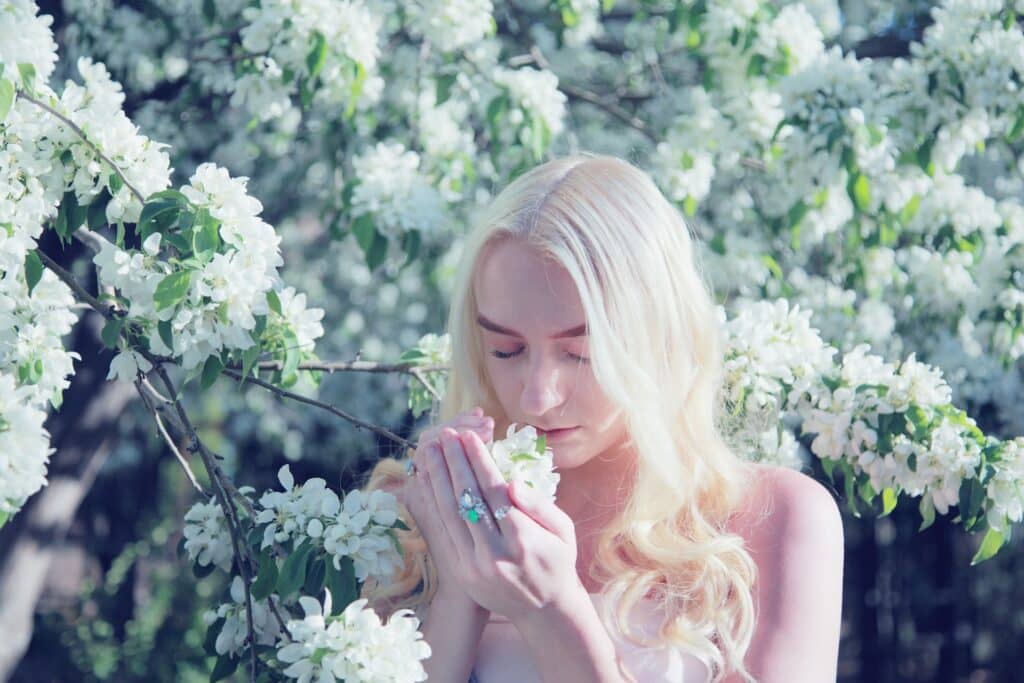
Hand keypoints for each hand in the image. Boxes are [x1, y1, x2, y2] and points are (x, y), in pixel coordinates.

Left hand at [407, 425, 581, 624]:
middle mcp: (494, 554)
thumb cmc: (558, 561)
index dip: (478, 460)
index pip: (493, 492)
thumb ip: (539, 505)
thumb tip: (512, 482)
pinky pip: (442, 529)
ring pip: (448, 513)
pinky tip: (428, 479)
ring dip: (437, 477)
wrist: (544, 611)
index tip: (469, 436)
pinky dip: (432, 501)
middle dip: (454, 462)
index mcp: (523, 541)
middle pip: (466, 498)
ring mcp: (472, 565)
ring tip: (431, 449)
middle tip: (446, 433)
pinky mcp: (459, 571)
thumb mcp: (564, 530)